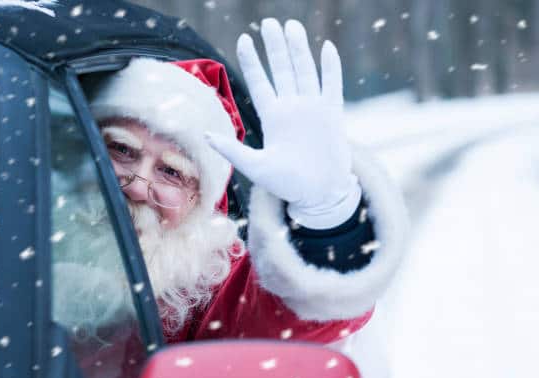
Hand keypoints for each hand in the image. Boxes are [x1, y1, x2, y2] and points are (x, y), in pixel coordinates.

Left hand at [205, 18, 360, 228]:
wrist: (321, 194)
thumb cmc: (288, 185)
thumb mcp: (257, 168)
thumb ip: (233, 151)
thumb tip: (205, 136)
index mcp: (273, 118)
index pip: (260, 82)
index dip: (252, 61)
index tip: (245, 39)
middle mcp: (292, 108)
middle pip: (282, 70)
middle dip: (275, 46)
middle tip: (270, 22)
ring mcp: (313, 109)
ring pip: (305, 71)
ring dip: (298, 49)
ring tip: (291, 25)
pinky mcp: (333, 114)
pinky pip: (332, 84)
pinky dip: (330, 67)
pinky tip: (326, 47)